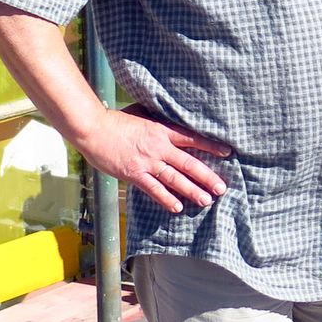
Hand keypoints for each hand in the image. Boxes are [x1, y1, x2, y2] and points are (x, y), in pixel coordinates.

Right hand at [70, 107, 231, 212]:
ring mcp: (147, 162)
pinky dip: (167, 199)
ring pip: (175, 179)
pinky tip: (178, 207)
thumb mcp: (142, 114)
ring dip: (192, 191)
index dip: (211, 146)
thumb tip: (168, 117)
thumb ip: (156, 119)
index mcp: (162, 130)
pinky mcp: (134, 174)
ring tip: (206, 201)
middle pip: (189, 163)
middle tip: (222, 188)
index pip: (193, 139)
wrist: (93, 129)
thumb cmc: (116, 120)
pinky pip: (154, 190)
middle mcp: (159, 147)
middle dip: (207, 177)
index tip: (228, 153)